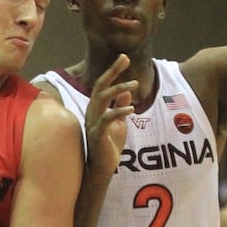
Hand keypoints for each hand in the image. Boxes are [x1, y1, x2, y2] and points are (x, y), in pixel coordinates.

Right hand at [83, 54, 136, 178]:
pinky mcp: (98, 134)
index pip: (103, 85)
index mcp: (96, 108)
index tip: (124, 58)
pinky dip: (119, 111)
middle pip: (100, 86)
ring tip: (134, 84)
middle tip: (125, 58)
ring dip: (118, 89)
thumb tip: (127, 92)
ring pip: (102, 99)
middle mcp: (92, 112)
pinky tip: (131, 108)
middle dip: (112, 71)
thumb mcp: (119, 123)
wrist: (103, 168)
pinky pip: (106, 118)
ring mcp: (93, 122)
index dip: (113, 71)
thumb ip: (120, 107)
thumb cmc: (109, 145)